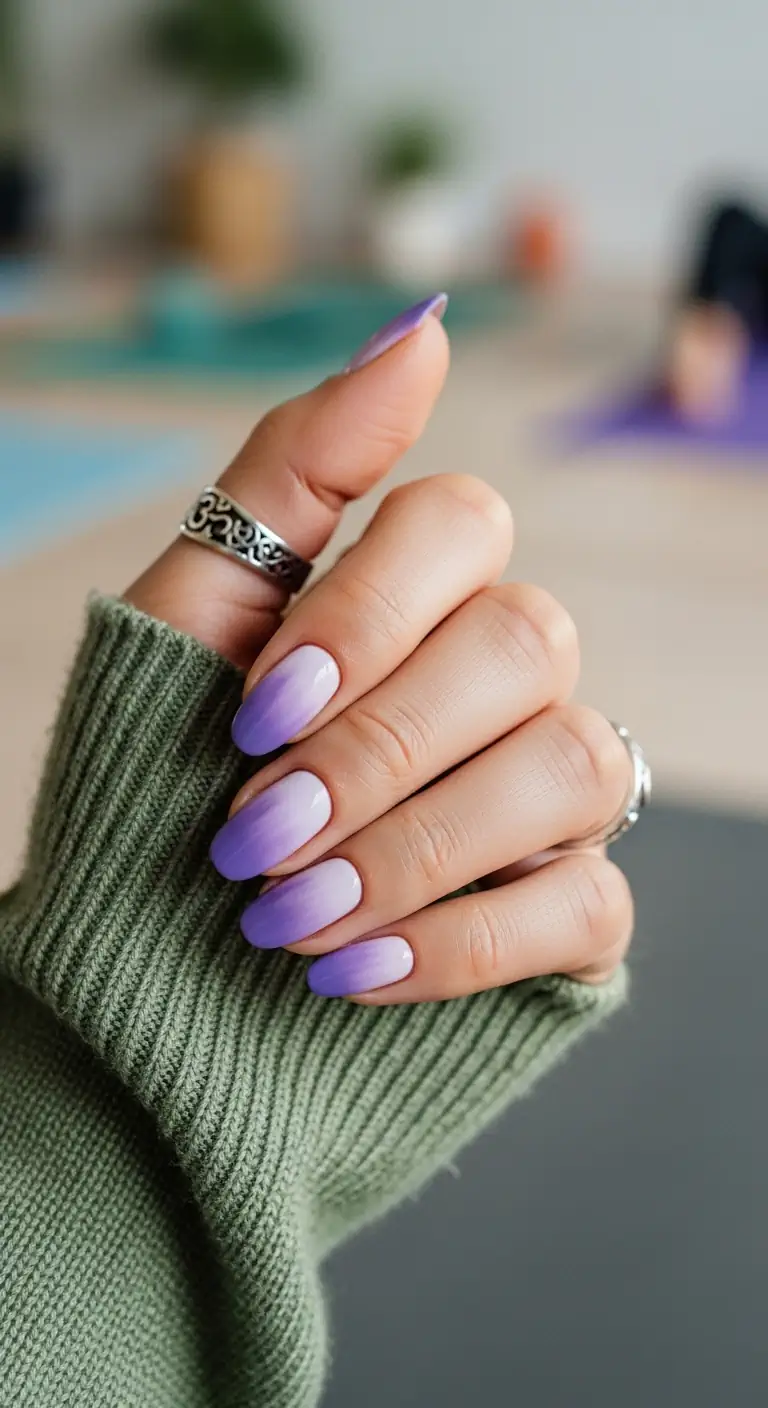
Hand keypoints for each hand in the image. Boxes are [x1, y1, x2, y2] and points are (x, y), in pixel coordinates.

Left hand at [127, 298, 633, 1002]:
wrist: (149, 951)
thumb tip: (427, 330)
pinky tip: (354, 970)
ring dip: (416, 849)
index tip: (254, 711)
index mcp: (420, 590)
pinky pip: (586, 905)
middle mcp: (507, 676)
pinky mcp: (568, 909)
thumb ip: (302, 465)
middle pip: (529, 642)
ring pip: (573, 767)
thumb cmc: (169, 771)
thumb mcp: (197, 607)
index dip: (367, 614)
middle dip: (379, 748)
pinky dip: (461, 945)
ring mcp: (551, 790)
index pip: (463, 525)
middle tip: (256, 837)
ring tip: (290, 916)